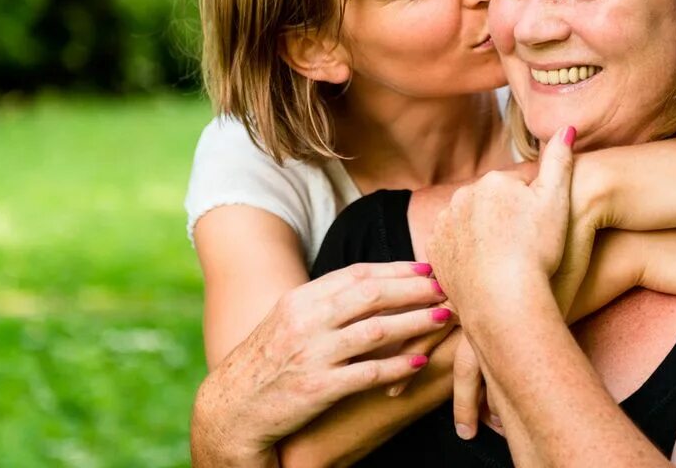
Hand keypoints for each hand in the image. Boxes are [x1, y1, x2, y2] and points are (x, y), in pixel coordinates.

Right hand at [190, 261, 449, 463]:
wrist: (231, 409)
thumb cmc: (267, 363)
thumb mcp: (289, 321)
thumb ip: (325, 302)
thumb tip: (369, 285)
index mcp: (301, 299)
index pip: (357, 274)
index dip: (396, 269)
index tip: (426, 267)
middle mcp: (307, 320)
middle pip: (371, 294)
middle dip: (413, 289)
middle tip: (444, 287)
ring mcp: (312, 354)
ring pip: (375, 330)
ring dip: (415, 322)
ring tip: (443, 317)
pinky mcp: (318, 389)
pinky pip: (367, 373)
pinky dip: (397, 366)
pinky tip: (420, 361)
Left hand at [429, 125, 576, 305]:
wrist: (503, 298)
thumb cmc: (536, 250)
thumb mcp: (556, 202)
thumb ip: (559, 161)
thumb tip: (566, 127)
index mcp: (492, 181)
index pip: (516, 189)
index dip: (532, 211)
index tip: (539, 233)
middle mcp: (462, 196)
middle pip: (490, 206)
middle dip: (504, 221)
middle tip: (524, 249)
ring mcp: (445, 224)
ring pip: (471, 226)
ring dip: (484, 237)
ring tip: (504, 262)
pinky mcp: (435, 251)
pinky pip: (454, 248)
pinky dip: (466, 256)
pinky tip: (485, 270)